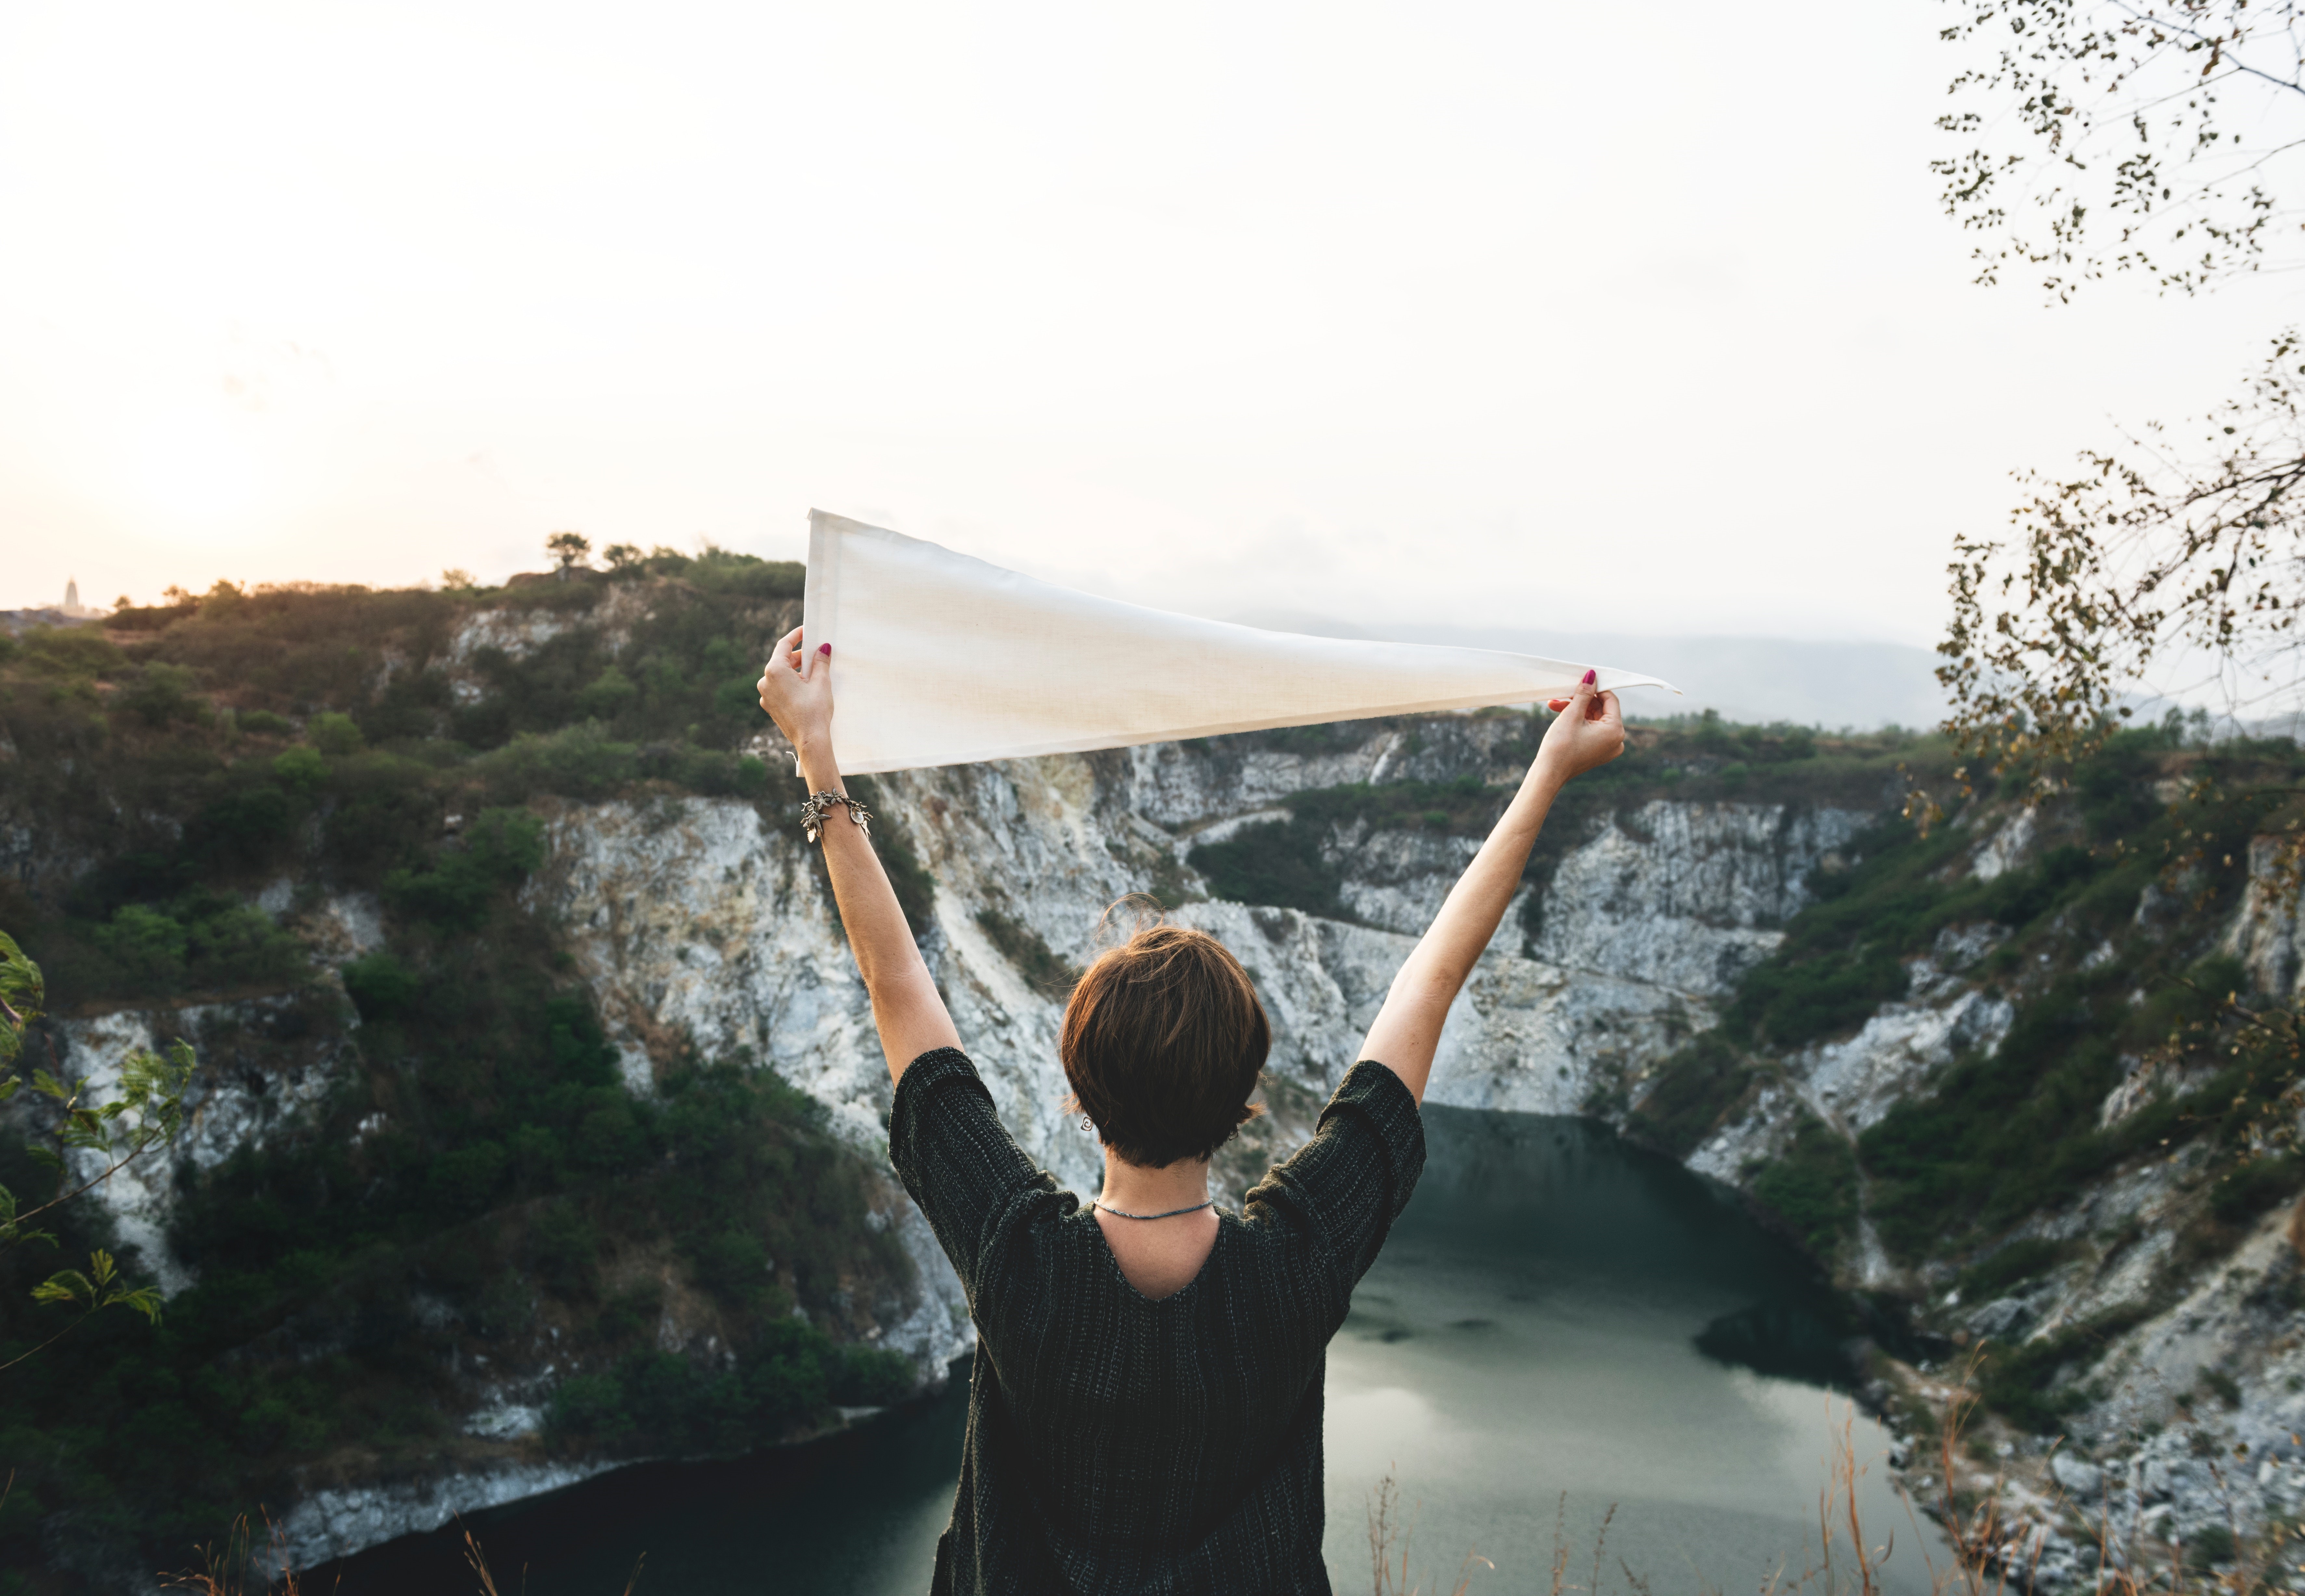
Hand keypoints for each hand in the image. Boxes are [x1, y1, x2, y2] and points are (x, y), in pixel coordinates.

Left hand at [756, 626, 833, 762]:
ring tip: (815, 673)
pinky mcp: (770, 706)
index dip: (796, 635)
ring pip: (781, 675)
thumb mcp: (821, 682)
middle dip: (800, 656)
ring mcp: (765, 695)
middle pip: (782, 660)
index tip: (806, 630)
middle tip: (817, 654)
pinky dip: (791, 684)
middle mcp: (765, 681)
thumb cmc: (815, 710)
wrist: (810, 740)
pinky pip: (779, 688)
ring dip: (796, 671)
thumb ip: (821, 661)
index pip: (784, 645)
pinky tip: (806, 688)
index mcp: (774, 671)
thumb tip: (823, 647)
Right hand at [1535, 673, 1623, 783]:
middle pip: (1600, 709)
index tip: (1580, 680)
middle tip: (1562, 694)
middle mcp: (1616, 740)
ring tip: (1555, 705)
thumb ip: (1584, 693)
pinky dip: (1578, 721)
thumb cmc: (1560, 745)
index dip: (1595, 688)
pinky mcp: (1598, 751)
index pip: (1610, 699)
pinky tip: (1561, 715)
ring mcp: (1607, 747)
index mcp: (1615, 731)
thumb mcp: (1572, 714)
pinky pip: (1591, 729)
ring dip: (1576, 709)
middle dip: (1580, 700)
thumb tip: (1592, 675)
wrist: (1548, 774)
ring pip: (1594, 718)